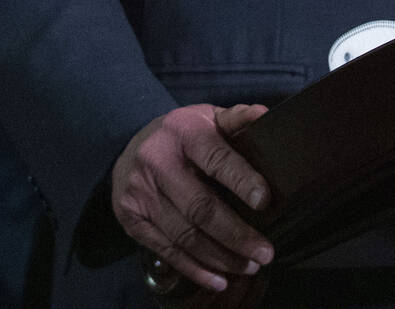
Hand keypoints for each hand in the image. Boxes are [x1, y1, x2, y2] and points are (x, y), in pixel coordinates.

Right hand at [111, 103, 273, 293]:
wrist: (128, 149)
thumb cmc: (182, 136)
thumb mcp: (206, 119)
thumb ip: (235, 120)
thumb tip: (263, 115)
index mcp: (181, 131)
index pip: (214, 157)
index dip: (241, 179)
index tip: (265, 201)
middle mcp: (156, 161)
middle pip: (199, 206)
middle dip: (236, 234)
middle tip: (266, 252)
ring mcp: (141, 192)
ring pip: (185, 234)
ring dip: (220, 257)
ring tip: (250, 266)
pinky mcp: (132, 218)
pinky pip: (166, 250)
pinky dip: (195, 269)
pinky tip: (219, 279)